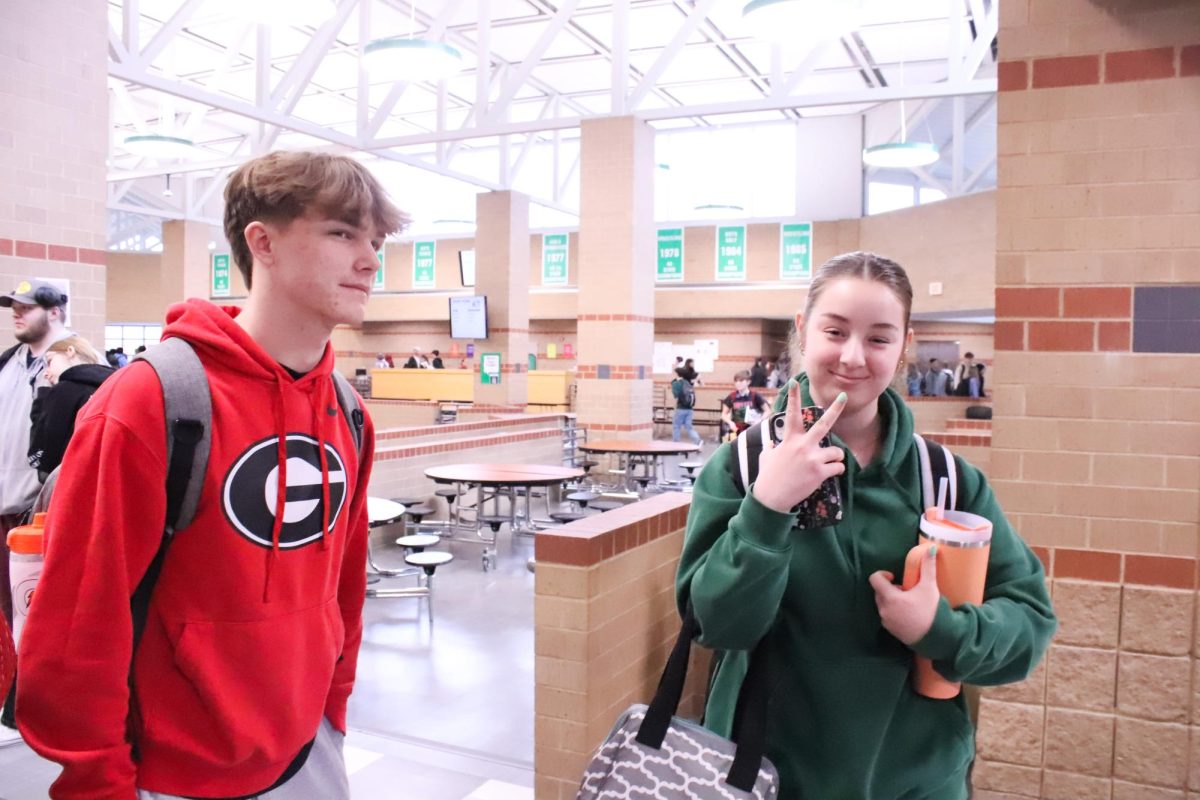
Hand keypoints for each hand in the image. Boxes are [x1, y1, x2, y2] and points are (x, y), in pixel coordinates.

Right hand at [750, 384, 846, 513]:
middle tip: (843, 396)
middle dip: (835, 409)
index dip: (792, 397)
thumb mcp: (766, 457)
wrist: (771, 498)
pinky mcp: (820, 473)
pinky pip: (838, 467)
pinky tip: (830, 474)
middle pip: (824, 424)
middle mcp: (803, 446)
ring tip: (828, 463)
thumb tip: (769, 443)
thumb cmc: (768, 477)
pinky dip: (837, 470)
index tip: (793, 382)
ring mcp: (812, 459)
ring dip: (835, 457)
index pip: (791, 414)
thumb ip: (770, 447)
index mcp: (789, 440)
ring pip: (836, 451)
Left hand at [868, 545, 939, 644]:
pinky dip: (894, 612)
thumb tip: (931, 548)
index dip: (883, 574)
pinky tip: (909, 614)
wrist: (936, 638)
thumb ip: (928, 566)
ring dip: (892, 600)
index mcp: (889, 597)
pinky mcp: (890, 630)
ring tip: (909, 603)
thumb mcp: (929, 586)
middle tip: (907, 591)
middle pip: (879, 592)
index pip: (874, 579)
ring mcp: (886, 621)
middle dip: (890, 588)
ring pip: (883, 604)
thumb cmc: (931, 611)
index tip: (895, 577)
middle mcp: (884, 609)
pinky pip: (887, 616)